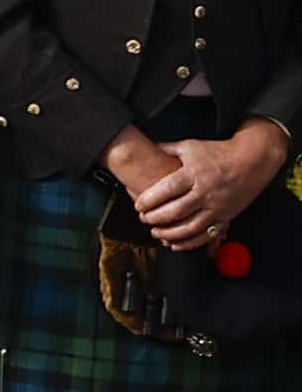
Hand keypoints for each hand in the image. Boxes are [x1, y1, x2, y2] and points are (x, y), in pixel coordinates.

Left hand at [144, 123, 289, 251]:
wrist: (253, 161)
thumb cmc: (218, 152)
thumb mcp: (190, 147)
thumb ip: (166, 150)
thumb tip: (144, 148)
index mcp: (194, 174)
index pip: (166, 190)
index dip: (149, 200)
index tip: (138, 205)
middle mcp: (205, 192)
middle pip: (176, 211)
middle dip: (155, 218)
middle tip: (144, 219)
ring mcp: (217, 206)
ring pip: (190, 227)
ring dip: (170, 234)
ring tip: (155, 233)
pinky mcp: (226, 216)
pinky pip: (207, 235)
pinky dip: (190, 243)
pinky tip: (175, 244)